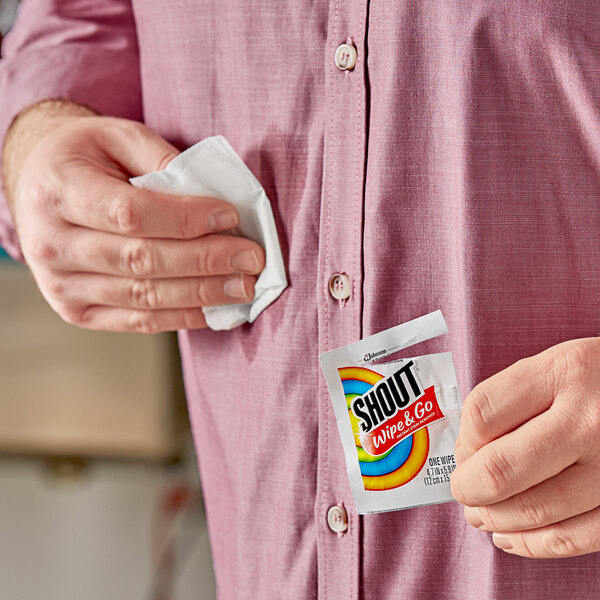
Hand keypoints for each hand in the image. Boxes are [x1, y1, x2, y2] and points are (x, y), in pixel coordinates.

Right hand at [4, 101, 264, 332]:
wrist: (38, 188)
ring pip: (143, 297)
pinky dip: (181, 317)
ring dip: (202, 294)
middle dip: (205, 261)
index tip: (230, 216)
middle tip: (251, 259)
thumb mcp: (116, 135)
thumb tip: (212, 194)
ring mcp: (61, 285)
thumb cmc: (84, 158)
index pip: (130, 212)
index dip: (186, 218)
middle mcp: (52, 243)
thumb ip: (160, 157)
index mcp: (59, 190)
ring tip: (243, 287)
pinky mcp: (77, 311)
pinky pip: (137, 321)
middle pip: (141, 260)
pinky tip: (214, 309)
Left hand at [450, 338, 599, 557]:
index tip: (463, 449)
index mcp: (565, 372)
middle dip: (468, 488)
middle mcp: (589, 420)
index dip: (463, 439)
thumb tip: (468, 451)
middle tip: (462, 489)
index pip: (482, 415)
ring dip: (494, 518)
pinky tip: (512, 536)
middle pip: (501, 470)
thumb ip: (514, 397)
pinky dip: (532, 543)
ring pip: (533, 509)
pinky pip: (572, 539)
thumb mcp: (560, 364)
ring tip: (481, 514)